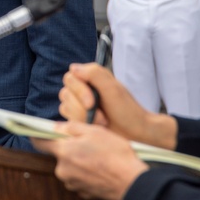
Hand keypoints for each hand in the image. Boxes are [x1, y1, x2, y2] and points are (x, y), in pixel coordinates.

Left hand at [32, 122, 148, 199]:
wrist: (132, 182)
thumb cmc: (115, 154)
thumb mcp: (95, 131)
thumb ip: (71, 127)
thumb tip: (57, 127)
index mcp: (63, 152)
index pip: (40, 142)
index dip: (37, 134)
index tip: (35, 130)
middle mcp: (63, 170)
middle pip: (59, 155)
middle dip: (69, 148)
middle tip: (88, 143)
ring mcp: (72, 184)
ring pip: (70, 167)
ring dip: (79, 161)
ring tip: (99, 157)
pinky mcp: (83, 193)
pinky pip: (80, 179)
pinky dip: (87, 173)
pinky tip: (101, 169)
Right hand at [59, 63, 176, 149]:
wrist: (134, 132)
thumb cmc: (127, 110)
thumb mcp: (113, 88)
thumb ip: (94, 74)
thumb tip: (73, 67)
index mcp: (90, 78)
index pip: (69, 78)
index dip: (78, 90)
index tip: (92, 102)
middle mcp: (81, 90)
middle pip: (65, 94)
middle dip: (82, 108)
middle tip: (102, 116)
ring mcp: (78, 105)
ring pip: (65, 108)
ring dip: (83, 117)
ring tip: (101, 122)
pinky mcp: (77, 119)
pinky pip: (68, 120)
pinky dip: (81, 124)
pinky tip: (95, 126)